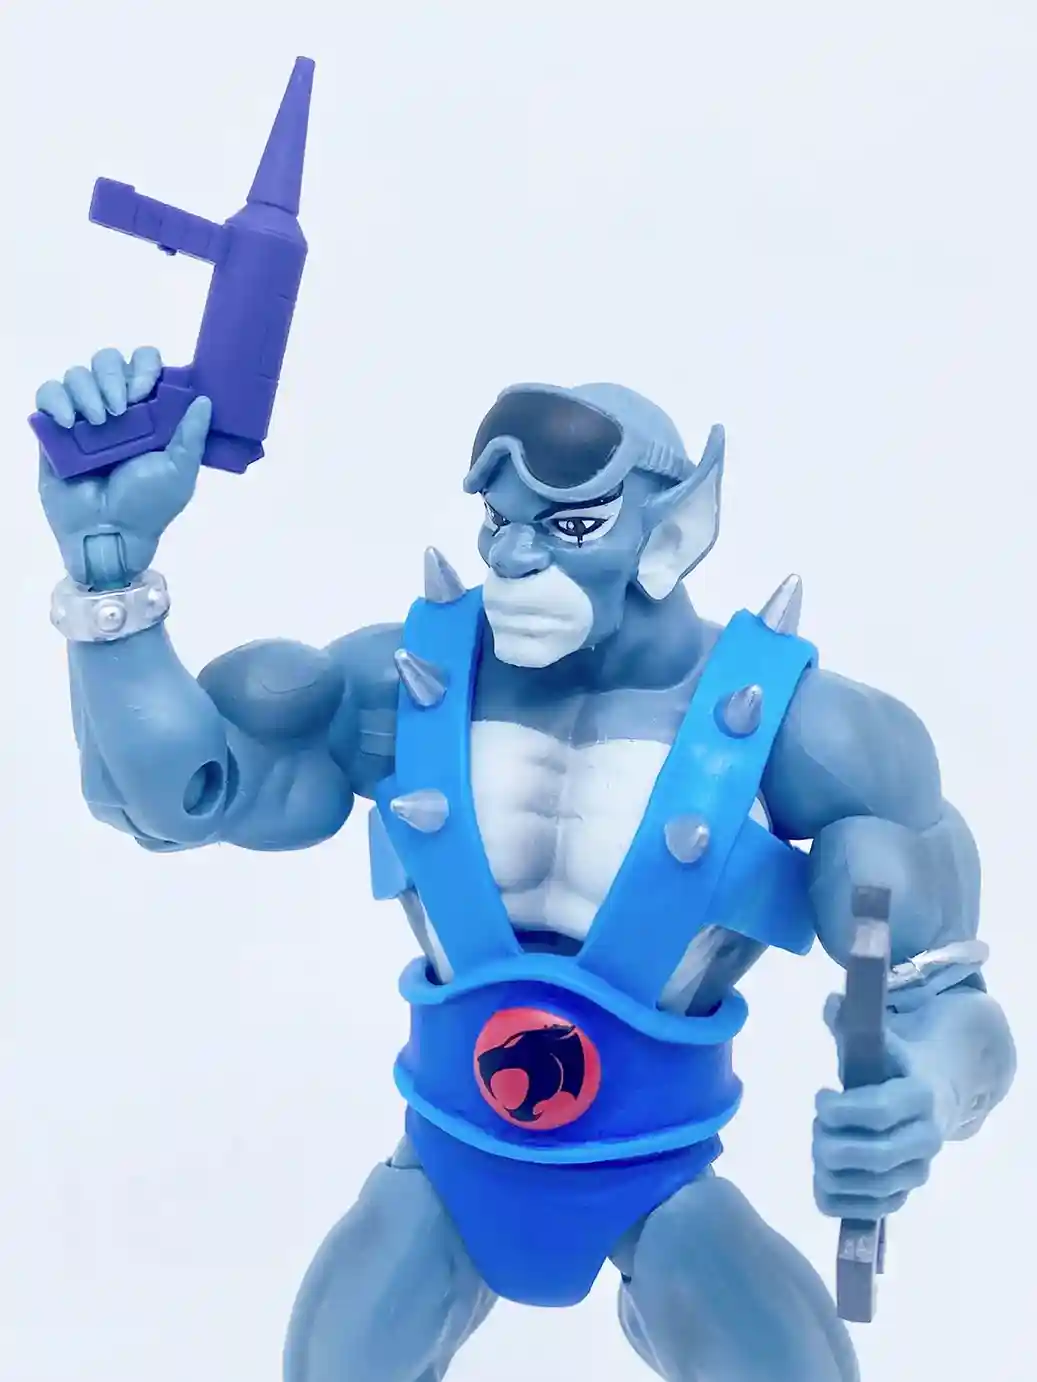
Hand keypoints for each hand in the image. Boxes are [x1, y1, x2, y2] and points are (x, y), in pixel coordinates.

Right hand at [36, 347, 210, 586]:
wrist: (107, 533)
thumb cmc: (147, 505)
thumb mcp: (180, 472)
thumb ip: (192, 435)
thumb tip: (205, 399)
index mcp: (150, 414)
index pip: (145, 365)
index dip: (145, 366)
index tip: (147, 390)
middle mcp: (117, 409)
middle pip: (108, 360)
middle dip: (114, 375)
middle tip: (122, 407)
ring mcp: (84, 417)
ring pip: (77, 374)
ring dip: (87, 390)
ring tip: (98, 422)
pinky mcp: (54, 429)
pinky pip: (47, 394)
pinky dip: (56, 401)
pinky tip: (69, 424)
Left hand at [812, 994, 944, 1219]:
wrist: (932, 1095)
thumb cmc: (888, 1067)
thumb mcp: (873, 1042)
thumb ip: (850, 1024)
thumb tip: (832, 1003)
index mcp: (920, 1095)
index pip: (878, 1111)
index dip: (839, 1109)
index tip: (821, 1096)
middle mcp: (928, 1138)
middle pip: (875, 1155)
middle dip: (831, 1142)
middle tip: (816, 1126)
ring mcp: (918, 1172)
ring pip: (871, 1187)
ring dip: (830, 1170)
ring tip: (820, 1147)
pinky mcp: (905, 1196)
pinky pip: (868, 1212)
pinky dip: (838, 1199)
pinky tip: (823, 1177)